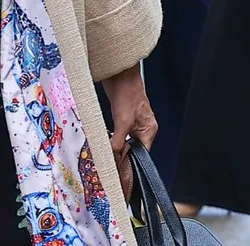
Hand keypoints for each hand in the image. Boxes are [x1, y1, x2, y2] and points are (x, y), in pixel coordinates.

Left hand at [102, 63, 156, 198]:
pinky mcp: (120, 114)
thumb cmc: (126, 93)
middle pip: (133, 148)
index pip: (143, 154)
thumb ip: (119, 139)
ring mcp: (131, 121)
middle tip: (111, 169)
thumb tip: (113, 155)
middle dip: (122, 157)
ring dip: (114, 147)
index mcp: (149, 130)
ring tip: (105, 158)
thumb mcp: (122, 119)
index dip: (133, 164)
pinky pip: (115, 131)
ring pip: (122, 140)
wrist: (118, 72)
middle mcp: (142, 127)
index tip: (124, 176)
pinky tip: (101, 142)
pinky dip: (109, 137)